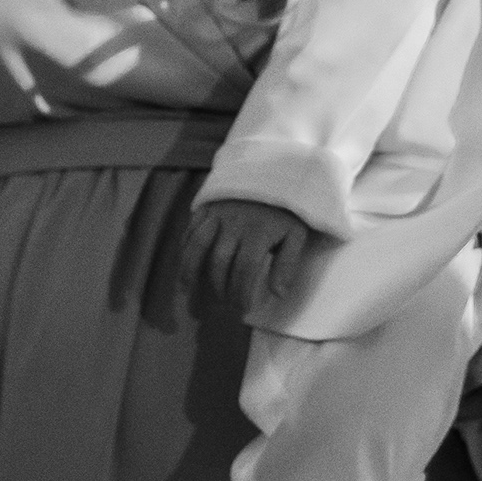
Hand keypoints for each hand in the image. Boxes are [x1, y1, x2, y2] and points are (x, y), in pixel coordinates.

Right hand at [184, 198, 314, 323]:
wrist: (274, 171)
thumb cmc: (287, 209)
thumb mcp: (296, 235)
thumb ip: (287, 265)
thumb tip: (277, 294)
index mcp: (258, 233)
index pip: (245, 270)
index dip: (242, 292)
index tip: (243, 310)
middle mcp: (233, 225)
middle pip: (220, 262)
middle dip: (220, 287)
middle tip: (224, 304)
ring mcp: (216, 215)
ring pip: (198, 247)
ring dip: (190, 271)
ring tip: (188, 291)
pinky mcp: (206, 207)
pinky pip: (190, 231)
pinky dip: (185, 250)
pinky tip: (186, 265)